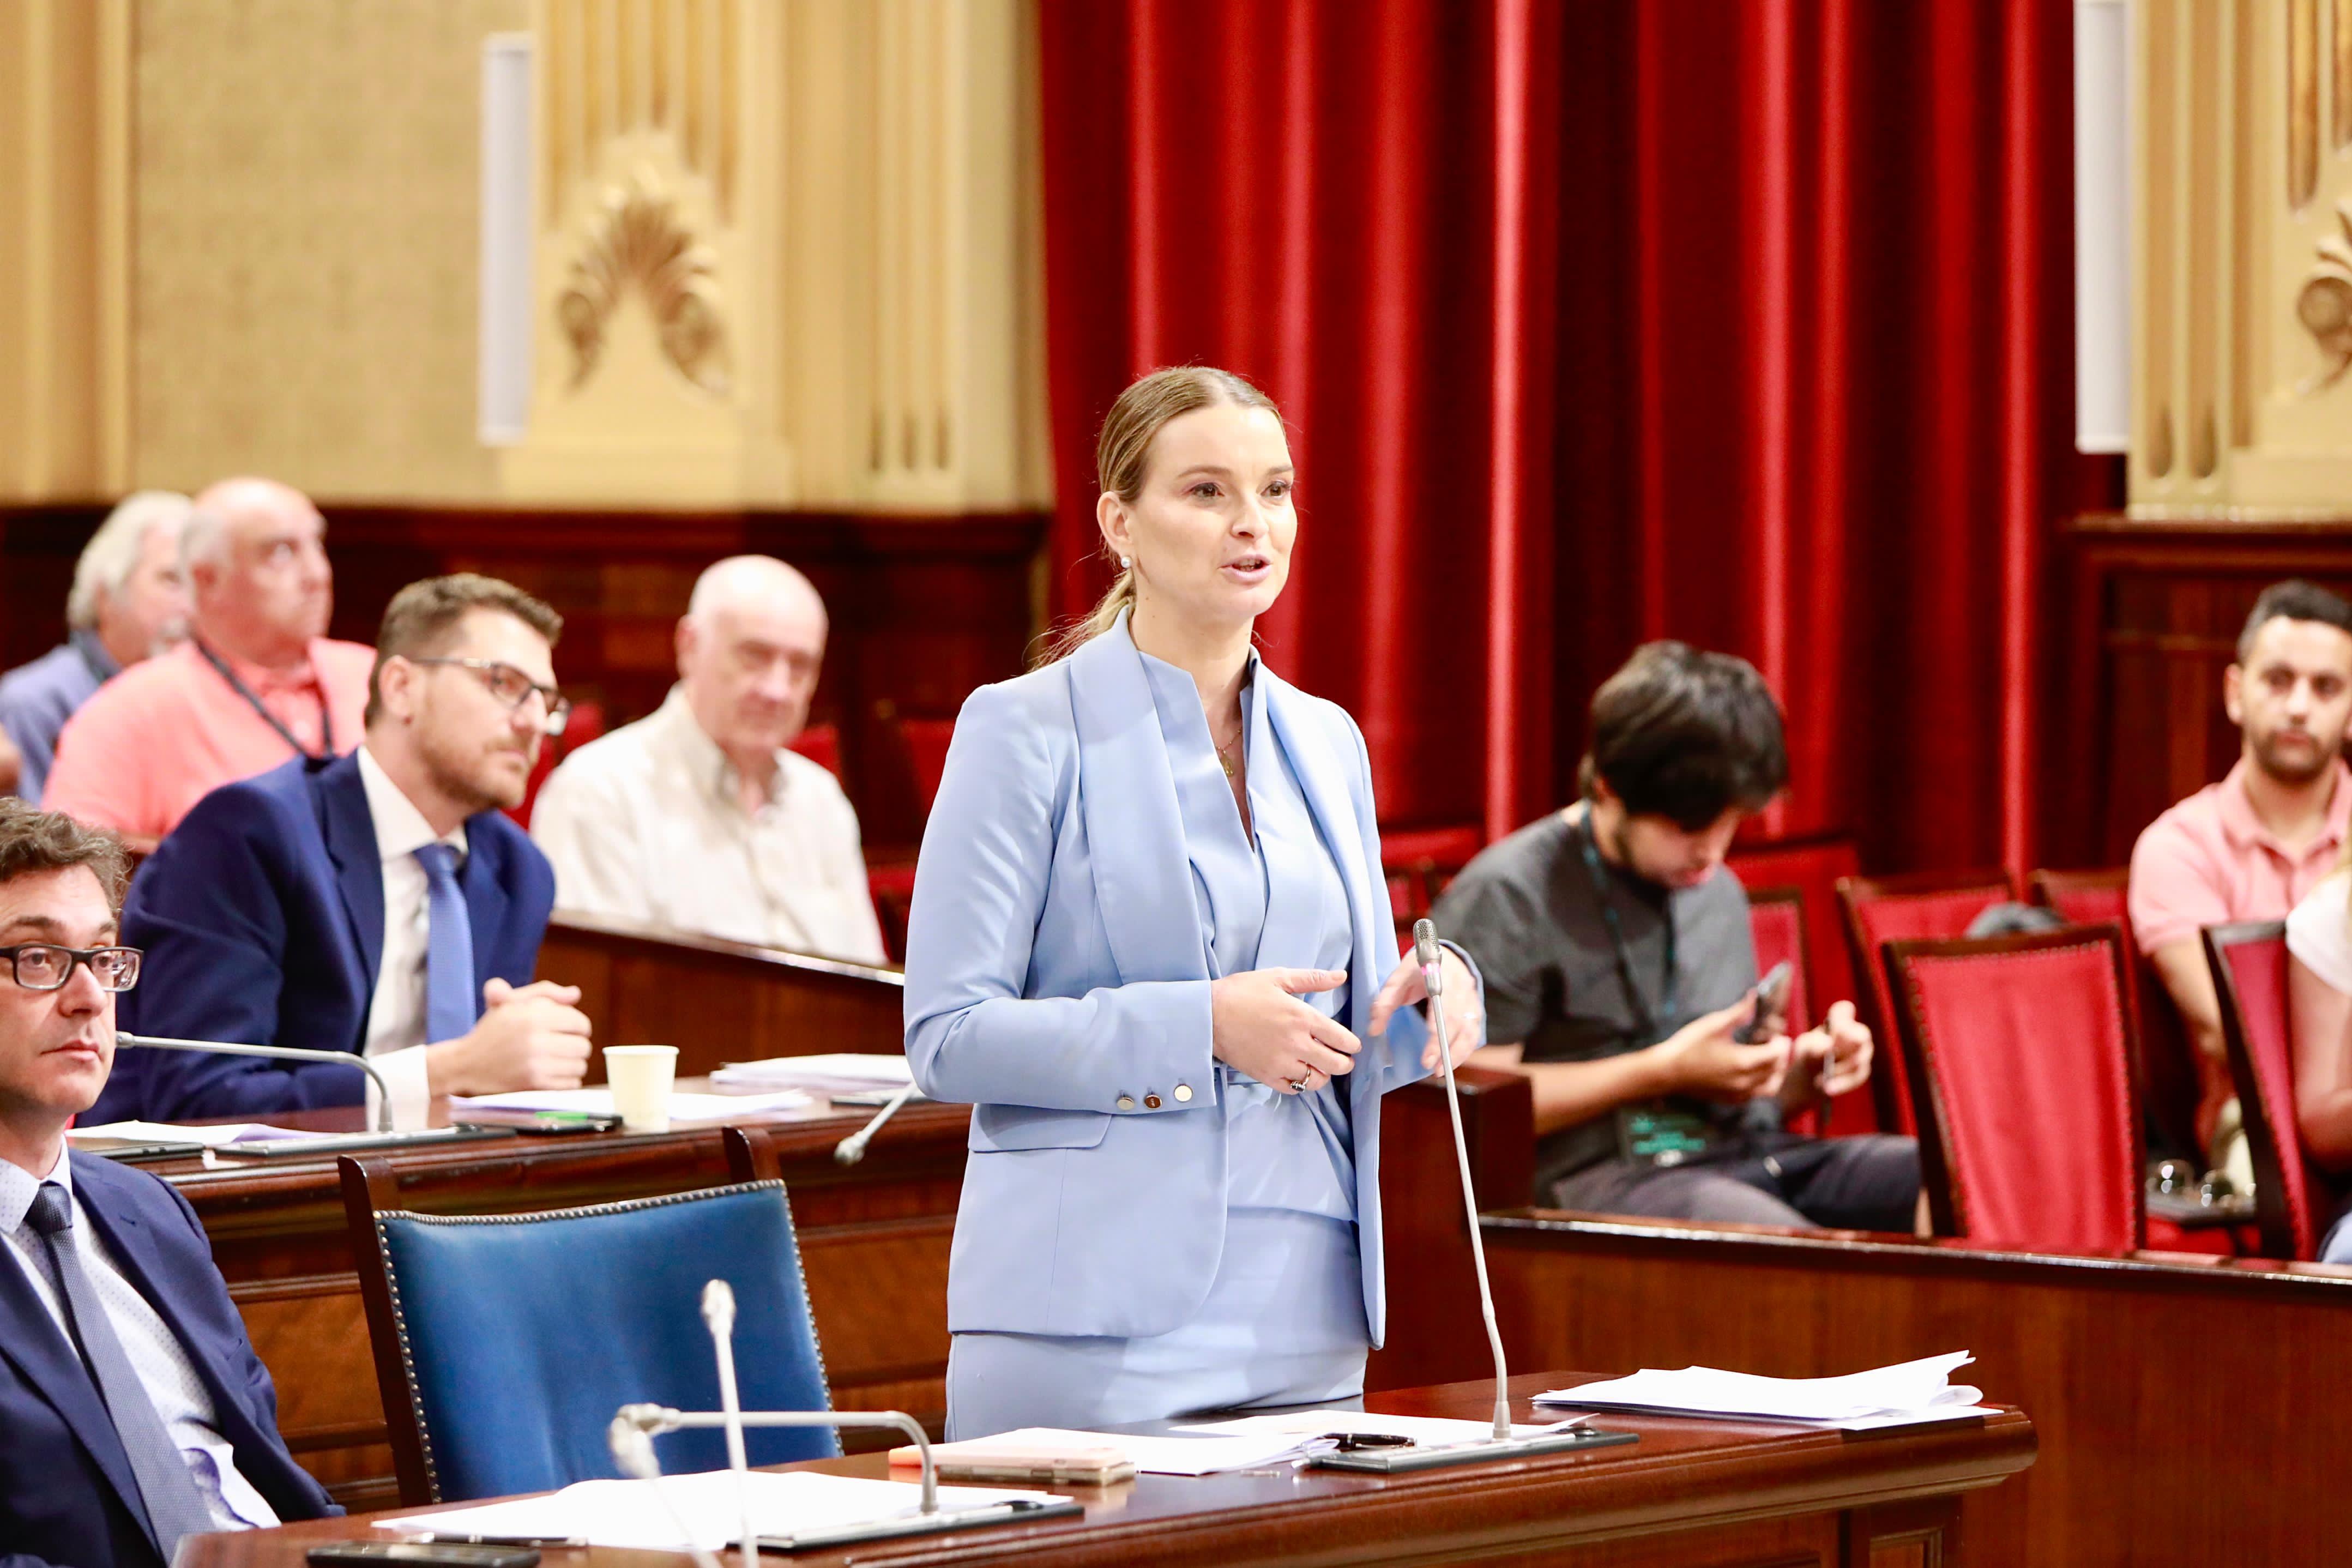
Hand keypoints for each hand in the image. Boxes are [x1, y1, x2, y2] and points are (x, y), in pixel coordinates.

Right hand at [424, 977, 593, 1096]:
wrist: (465, 1064)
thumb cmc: (492, 1031)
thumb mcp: (512, 1002)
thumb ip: (545, 993)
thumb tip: (576, 994)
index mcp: (532, 1014)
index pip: (579, 1022)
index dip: (578, 1027)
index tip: (567, 1030)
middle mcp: (535, 1038)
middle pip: (583, 1046)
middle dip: (575, 1046)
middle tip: (562, 1047)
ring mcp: (535, 1063)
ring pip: (579, 1066)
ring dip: (571, 1065)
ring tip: (556, 1061)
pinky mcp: (534, 1084)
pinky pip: (571, 1084)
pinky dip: (566, 1081)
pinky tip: (553, 1075)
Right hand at [1211, 967, 1360, 1094]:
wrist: (1208, 1015)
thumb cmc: (1241, 992)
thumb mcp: (1277, 977)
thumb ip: (1312, 979)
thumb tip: (1341, 976)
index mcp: (1303, 1017)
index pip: (1342, 1039)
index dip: (1352, 1045)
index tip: (1352, 1046)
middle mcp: (1296, 1043)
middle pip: (1335, 1065)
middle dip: (1344, 1064)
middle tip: (1343, 1060)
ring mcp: (1281, 1063)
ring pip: (1316, 1081)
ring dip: (1323, 1075)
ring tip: (1320, 1068)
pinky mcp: (1265, 1076)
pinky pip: (1293, 1089)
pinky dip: (1300, 1084)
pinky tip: (1298, 1073)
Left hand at [1370, 949, 1481, 1072]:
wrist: (1444, 954)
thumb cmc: (1418, 968)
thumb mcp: (1397, 978)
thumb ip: (1384, 1003)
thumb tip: (1373, 1031)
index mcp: (1441, 977)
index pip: (1442, 1011)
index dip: (1437, 1037)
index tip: (1427, 1059)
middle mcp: (1462, 988)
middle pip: (1459, 1025)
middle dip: (1446, 1051)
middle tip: (1433, 1070)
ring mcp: (1472, 998)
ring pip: (1471, 1031)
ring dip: (1458, 1054)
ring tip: (1442, 1071)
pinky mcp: (1476, 1008)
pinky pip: (1475, 1032)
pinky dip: (1465, 1049)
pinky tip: (1453, 1061)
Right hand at [1649, 996, 1788, 1103]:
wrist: (1668, 1071)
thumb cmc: (1689, 1045)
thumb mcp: (1715, 1024)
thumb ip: (1739, 1012)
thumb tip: (1754, 997)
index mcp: (1744, 1061)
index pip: (1777, 1054)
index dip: (1781, 1043)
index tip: (1776, 1034)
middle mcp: (1745, 1081)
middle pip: (1776, 1070)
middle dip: (1780, 1056)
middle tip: (1775, 1044)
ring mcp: (1738, 1093)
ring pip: (1770, 1087)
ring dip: (1775, 1073)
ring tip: (1770, 1061)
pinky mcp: (1730, 1099)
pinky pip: (1755, 1095)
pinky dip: (1761, 1084)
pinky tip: (1753, 1073)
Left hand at [1778, 1000, 1872, 1110]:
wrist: (1807, 1081)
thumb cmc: (1807, 1057)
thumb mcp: (1805, 1051)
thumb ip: (1814, 1046)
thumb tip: (1828, 1046)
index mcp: (1838, 1022)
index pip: (1844, 1011)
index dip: (1841, 1016)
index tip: (1833, 1024)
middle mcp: (1855, 1034)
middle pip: (1861, 1035)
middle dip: (1848, 1045)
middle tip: (1833, 1054)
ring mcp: (1862, 1053)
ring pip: (1859, 1060)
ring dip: (1839, 1071)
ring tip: (1818, 1082)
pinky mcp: (1861, 1072)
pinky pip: (1857, 1078)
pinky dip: (1842, 1084)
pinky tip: (1827, 1090)